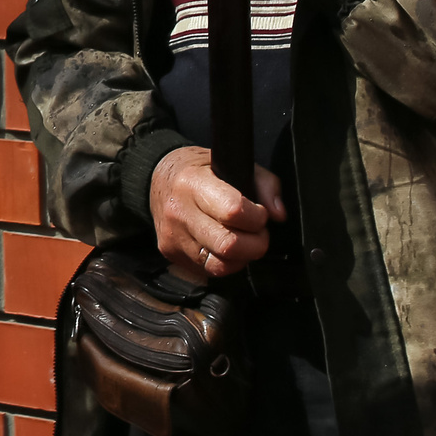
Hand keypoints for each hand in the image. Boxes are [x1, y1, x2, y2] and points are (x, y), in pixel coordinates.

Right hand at [150, 146, 286, 283]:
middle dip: (255, 243)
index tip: (259, 213)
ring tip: (241, 240)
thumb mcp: (233, 164)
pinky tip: (224, 247)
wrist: (156, 179)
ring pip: (221, 265)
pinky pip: (208, 271)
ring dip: (241, 257)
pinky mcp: (171, 253)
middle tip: (256, 232)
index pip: (234, 211)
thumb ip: (265, 185)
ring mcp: (173, 236)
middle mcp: (179, 212)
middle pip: (229, 245)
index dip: (256, 217)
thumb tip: (278, 214)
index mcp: (193, 183)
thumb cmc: (200, 171)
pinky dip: (224, 263)